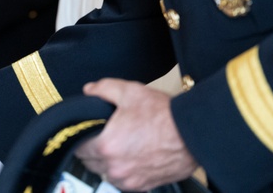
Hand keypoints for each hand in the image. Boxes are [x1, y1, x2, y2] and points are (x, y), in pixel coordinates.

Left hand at [74, 78, 196, 190]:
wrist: (193, 133)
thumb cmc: (164, 115)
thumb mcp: (130, 91)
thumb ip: (103, 88)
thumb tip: (89, 91)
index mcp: (107, 146)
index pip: (79, 148)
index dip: (81, 137)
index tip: (87, 131)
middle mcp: (116, 168)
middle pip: (90, 163)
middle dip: (92, 150)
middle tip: (103, 136)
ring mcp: (130, 180)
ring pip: (106, 174)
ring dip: (107, 163)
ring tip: (118, 146)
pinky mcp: (144, 186)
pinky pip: (124, 182)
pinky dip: (123, 171)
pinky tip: (131, 156)